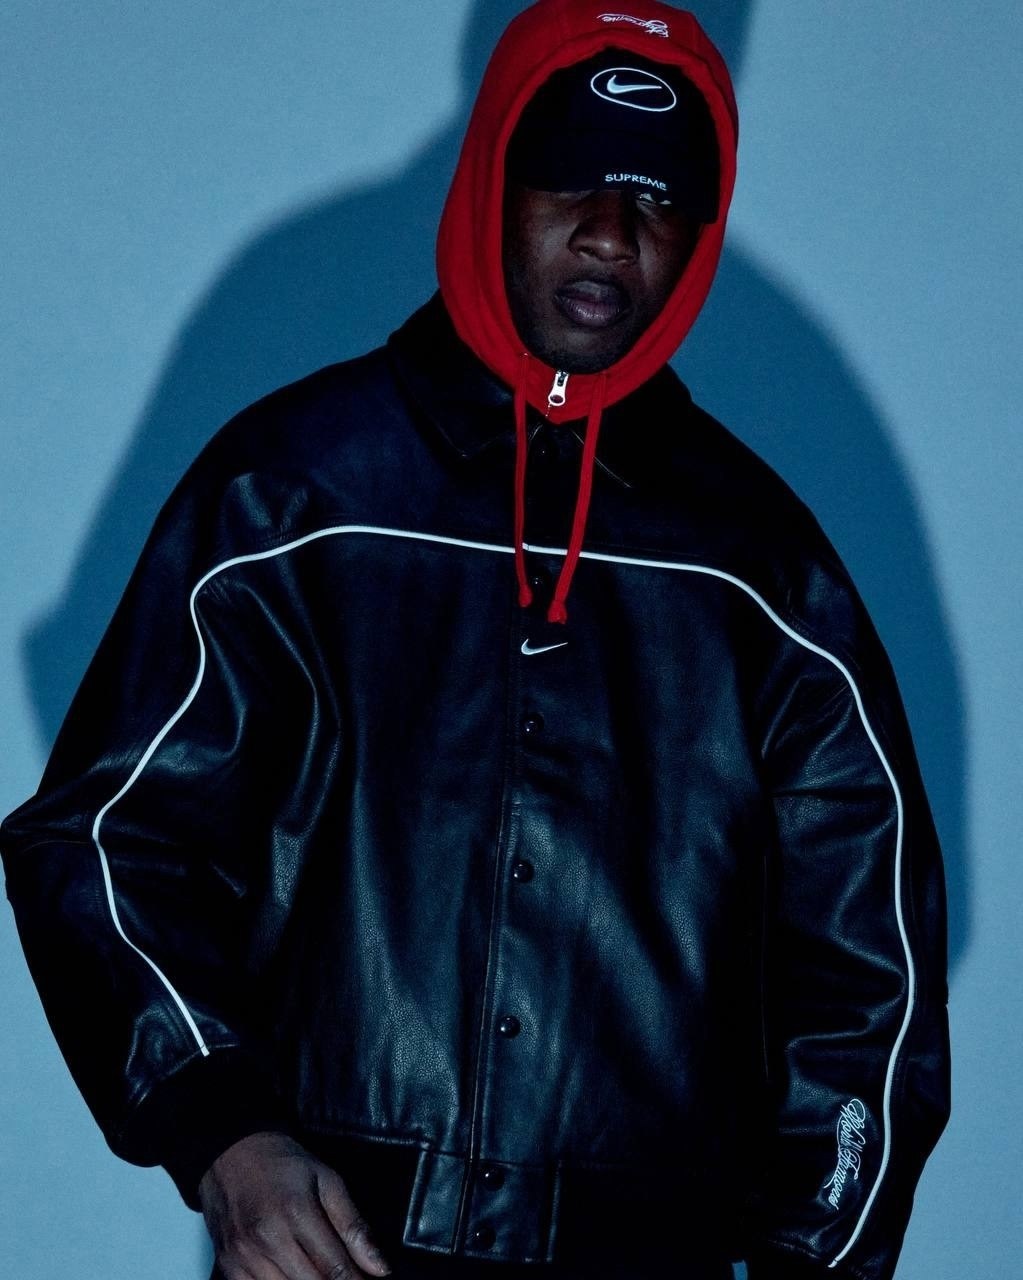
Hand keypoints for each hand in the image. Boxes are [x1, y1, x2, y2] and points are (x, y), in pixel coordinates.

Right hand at [198, 1131, 391, 1278]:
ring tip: (319, 1273)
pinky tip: (291, 1275)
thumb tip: (379, 1268)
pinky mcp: (227, 1265)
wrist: (231, 1153)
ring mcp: (243, 1256)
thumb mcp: (327, 1180)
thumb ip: (353, 1225)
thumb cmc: (283, 1164)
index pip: (335, 1268)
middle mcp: (267, 1239)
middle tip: (348, 1277)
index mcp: (296, 1213)